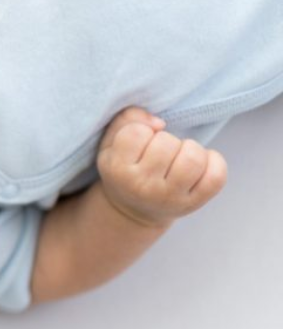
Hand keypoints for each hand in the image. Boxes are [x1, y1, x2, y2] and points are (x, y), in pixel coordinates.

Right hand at [95, 106, 227, 227]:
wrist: (134, 209)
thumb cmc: (124, 168)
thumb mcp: (111, 143)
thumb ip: (127, 119)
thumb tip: (160, 123)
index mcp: (117, 169)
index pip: (137, 132)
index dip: (143, 130)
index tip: (141, 141)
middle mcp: (142, 186)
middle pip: (167, 143)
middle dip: (166, 139)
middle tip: (161, 151)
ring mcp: (170, 197)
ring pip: (193, 158)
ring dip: (191, 149)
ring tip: (181, 155)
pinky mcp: (194, 203)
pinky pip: (216, 176)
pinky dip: (215, 162)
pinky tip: (201, 163)